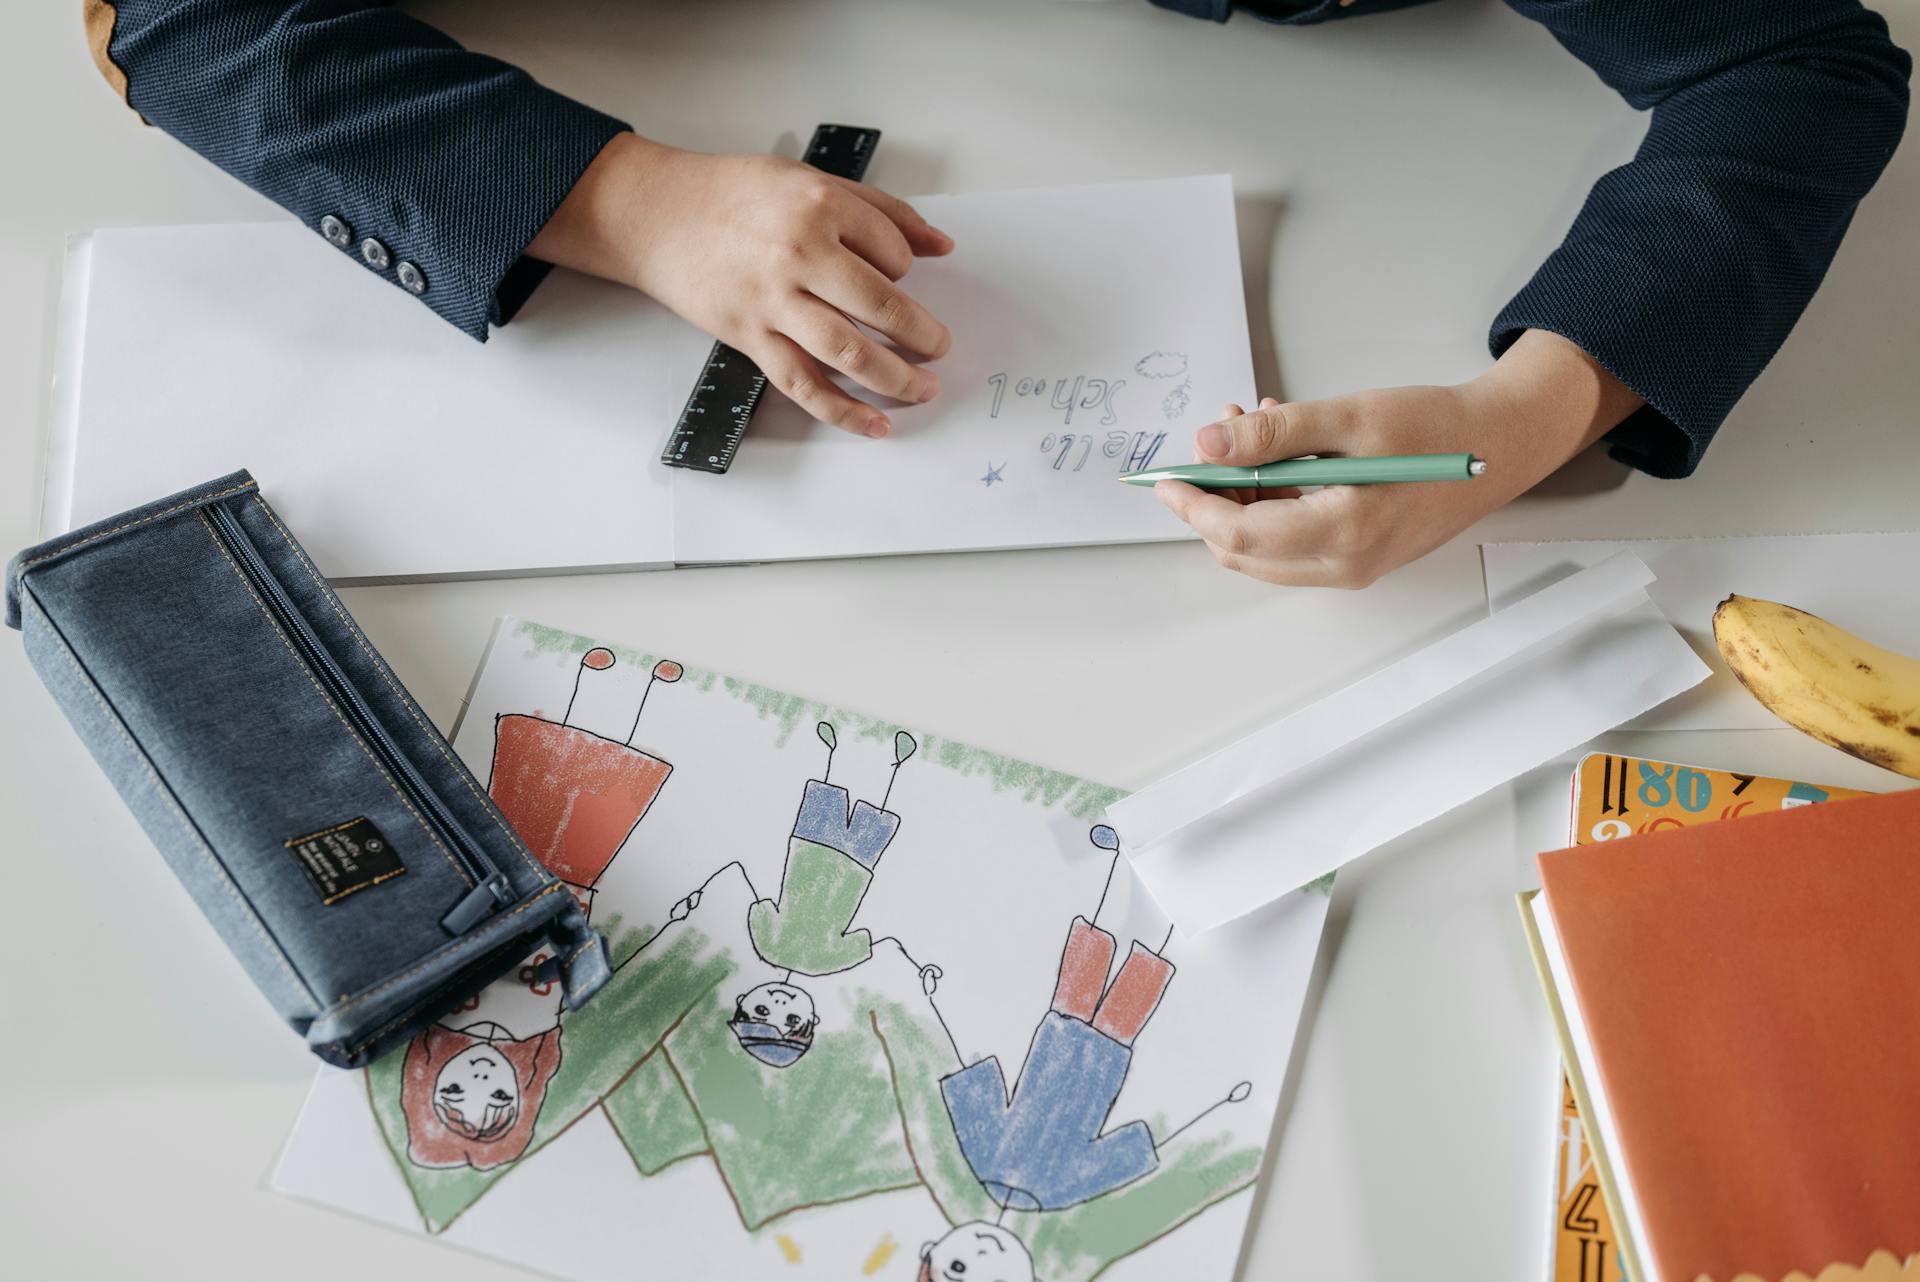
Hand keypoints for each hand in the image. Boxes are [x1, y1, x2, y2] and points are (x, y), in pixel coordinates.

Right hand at [529, 133, 953, 436]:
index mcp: (820, 207)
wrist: (657, 213)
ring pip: (850, 352)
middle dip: (922, 335)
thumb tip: (939, 244)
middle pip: (882, 307)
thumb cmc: (732, 194)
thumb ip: (882, 210)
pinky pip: (803, 384)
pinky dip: (842, 410)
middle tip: (941, 348)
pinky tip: (874, 424)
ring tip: (924, 389)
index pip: (892, 253)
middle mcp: (799, 254)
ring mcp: (773, 301)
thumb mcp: (810, 180)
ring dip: (896, 378)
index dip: (904, 267)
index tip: (896, 275)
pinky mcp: (750, 337)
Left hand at [1155, 330, 1642, 586]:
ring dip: (1243, 498)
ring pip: (1265, 550)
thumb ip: (1275, 434)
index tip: (1167, 478)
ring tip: (1248, 431)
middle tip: (1213, 439)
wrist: (1499, 446)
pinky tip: (1279, 455)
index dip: (1195, 506)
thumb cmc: (1434, 427)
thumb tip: (1208, 445)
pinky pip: (1293, 542)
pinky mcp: (1358, 560)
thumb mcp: (1348, 417)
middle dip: (1215, 499)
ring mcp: (1352, 569)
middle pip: (1245, 551)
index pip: (1241, 534)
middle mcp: (1345, 565)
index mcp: (1344, 531)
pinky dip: (1273, 504)